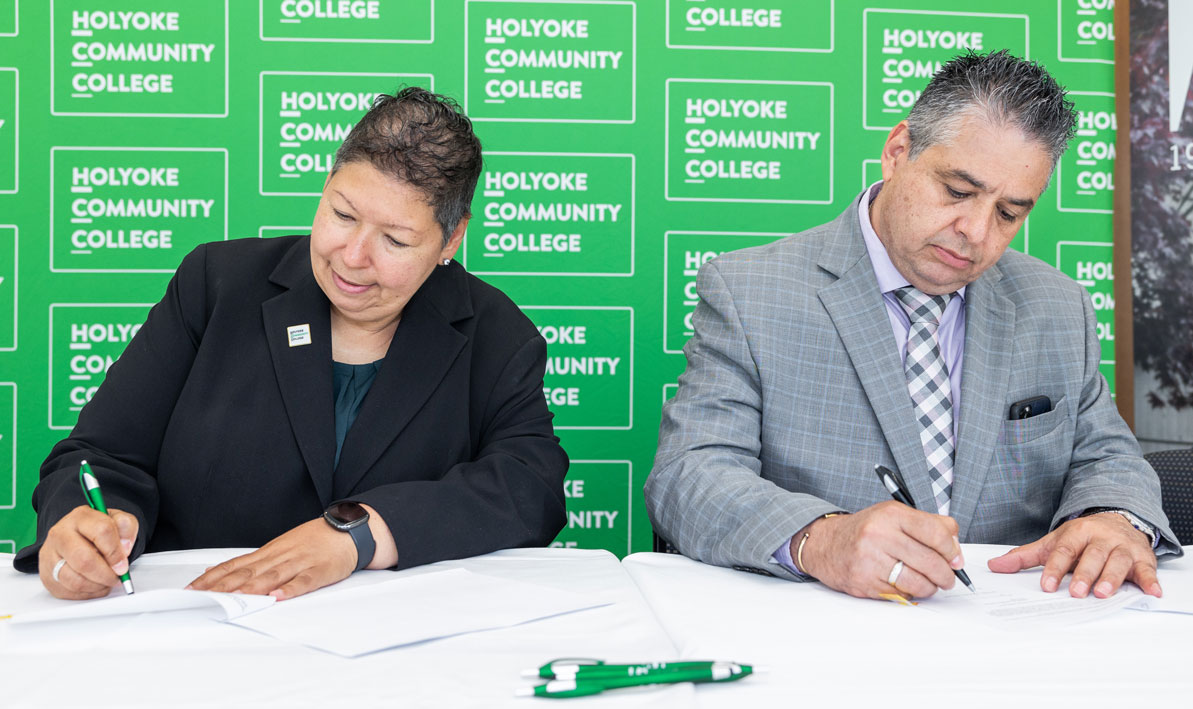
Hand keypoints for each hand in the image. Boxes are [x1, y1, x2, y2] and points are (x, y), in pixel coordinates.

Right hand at [39, 505, 137, 599]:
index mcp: (81, 517)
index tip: (123, 563)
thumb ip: (127, 527)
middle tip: (116, 576)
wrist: (77, 537)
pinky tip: (95, 584)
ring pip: (75, 580)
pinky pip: (68, 591)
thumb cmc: (98, 530)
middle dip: (106, 574)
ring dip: (97, 586)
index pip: (102, 532)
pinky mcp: (46, 575)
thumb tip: (124, 547)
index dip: (116, 552)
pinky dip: (87, 593)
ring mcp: (49, 555)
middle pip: (84, 560)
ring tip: (106, 581)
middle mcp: (60, 534)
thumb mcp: (118, 521)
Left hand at [187, 517, 359, 599]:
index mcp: (268, 552)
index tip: (192, 590)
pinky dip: (290, 589)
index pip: (234, 565)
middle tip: (203, 598)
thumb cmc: (313, 540)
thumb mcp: (279, 547)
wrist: (347, 529)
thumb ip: (250, 562)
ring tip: (233, 600)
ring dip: (251, 589)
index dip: (212, 578)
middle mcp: (280, 556)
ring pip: (271, 577)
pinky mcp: (320, 571)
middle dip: (223, 587)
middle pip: (247, 573)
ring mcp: (300, 563)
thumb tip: (217, 570)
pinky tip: (278, 596)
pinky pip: (304, 581)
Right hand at [797, 500, 963, 598]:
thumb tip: (956, 551)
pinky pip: (900, 595)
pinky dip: (908, 593)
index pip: (936, 533)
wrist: (825, 543)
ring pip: (918, 583)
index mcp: (891, 514)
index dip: (952, 550)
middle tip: (947, 578)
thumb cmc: (865, 531)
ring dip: (929, 588)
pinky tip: (903, 584)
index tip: (955, 559)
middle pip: (931, 562)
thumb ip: (929, 525)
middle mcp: (879, 535)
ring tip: (927, 583)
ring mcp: (869, 560)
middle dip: (946, 575)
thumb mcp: (894, 516)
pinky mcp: (863, 582)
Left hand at [987, 513, 1159, 597]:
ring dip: (1112, 577)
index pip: (1063, 551)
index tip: (1047, 585)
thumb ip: (1025, 556)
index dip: (1054, 568)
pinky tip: (1151, 591)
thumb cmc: (1081, 537)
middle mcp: (1100, 538)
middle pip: (1092, 556)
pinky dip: (1150, 580)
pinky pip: (1147, 569)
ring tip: (1103, 593)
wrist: (1116, 518)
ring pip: (1118, 561)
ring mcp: (1122, 547)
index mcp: (1076, 533)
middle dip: (1084, 574)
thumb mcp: (1053, 542)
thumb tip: (994, 566)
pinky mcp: (1143, 557)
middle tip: (1077, 592)